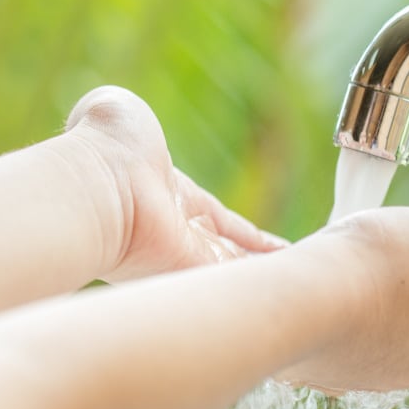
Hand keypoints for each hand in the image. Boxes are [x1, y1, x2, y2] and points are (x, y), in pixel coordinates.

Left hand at [64, 86, 284, 282]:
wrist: (98, 178)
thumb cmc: (105, 144)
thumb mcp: (116, 113)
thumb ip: (122, 114)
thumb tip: (107, 110)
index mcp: (169, 195)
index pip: (219, 221)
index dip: (247, 236)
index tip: (273, 248)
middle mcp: (176, 232)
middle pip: (228, 256)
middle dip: (258, 267)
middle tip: (297, 278)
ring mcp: (181, 255)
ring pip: (233, 275)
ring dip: (265, 283)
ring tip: (310, 295)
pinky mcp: (188, 271)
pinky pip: (233, 283)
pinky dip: (262, 290)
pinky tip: (300, 298)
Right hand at [281, 207, 408, 392]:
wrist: (298, 301)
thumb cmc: (373, 266)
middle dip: (398, 291)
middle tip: (372, 259)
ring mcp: (363, 375)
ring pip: (371, 333)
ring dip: (360, 307)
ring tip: (337, 276)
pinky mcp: (321, 374)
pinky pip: (331, 343)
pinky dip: (325, 323)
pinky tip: (313, 299)